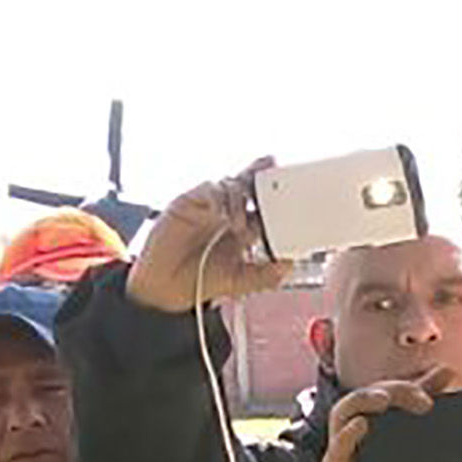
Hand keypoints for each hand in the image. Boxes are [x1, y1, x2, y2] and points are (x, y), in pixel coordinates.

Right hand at [125, 167, 294, 313]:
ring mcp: (208, 205)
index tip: (296, 194)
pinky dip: (218, 197)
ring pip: (231, 185)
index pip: (265, 206)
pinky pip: (208, 189)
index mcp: (243, 227)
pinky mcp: (188, 202)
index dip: (279, 197)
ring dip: (239, 198)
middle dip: (263, 177)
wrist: (165, 286)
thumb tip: (288, 266)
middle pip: (249, 185)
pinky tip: (221, 214)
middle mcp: (227, 212)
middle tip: (276, 175)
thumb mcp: (239, 281)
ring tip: (239, 225)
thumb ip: (264, 276)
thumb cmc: (200, 279)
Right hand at [286, 372, 460, 461]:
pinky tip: (363, 425)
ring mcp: (346, 454)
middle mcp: (365, 443)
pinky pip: (337, 444)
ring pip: (350, 409)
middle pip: (378, 398)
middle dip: (402, 388)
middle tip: (427, 397)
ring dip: (370, 397)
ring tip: (390, 399)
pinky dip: (349, 431)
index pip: (404, 407)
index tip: (447, 375)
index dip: (422, 386)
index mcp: (387, 447)